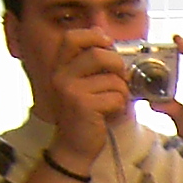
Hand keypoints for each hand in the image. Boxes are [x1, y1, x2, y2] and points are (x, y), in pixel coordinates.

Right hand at [40, 30, 131, 165]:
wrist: (74, 146)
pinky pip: (116, 97)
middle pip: (98, 54)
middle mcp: (61, 75)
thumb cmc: (85, 114)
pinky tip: (111, 112)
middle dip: (118, 65)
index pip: (72, 37)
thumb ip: (91, 63)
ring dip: (122, 91)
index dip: (94, 36)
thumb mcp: (82, 84)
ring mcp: (70, 90)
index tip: (108, 45)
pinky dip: (120, 105)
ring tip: (115, 101)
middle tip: (122, 78)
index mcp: (60, 66)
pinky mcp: (83, 105)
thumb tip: (105, 36)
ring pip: (112, 79)